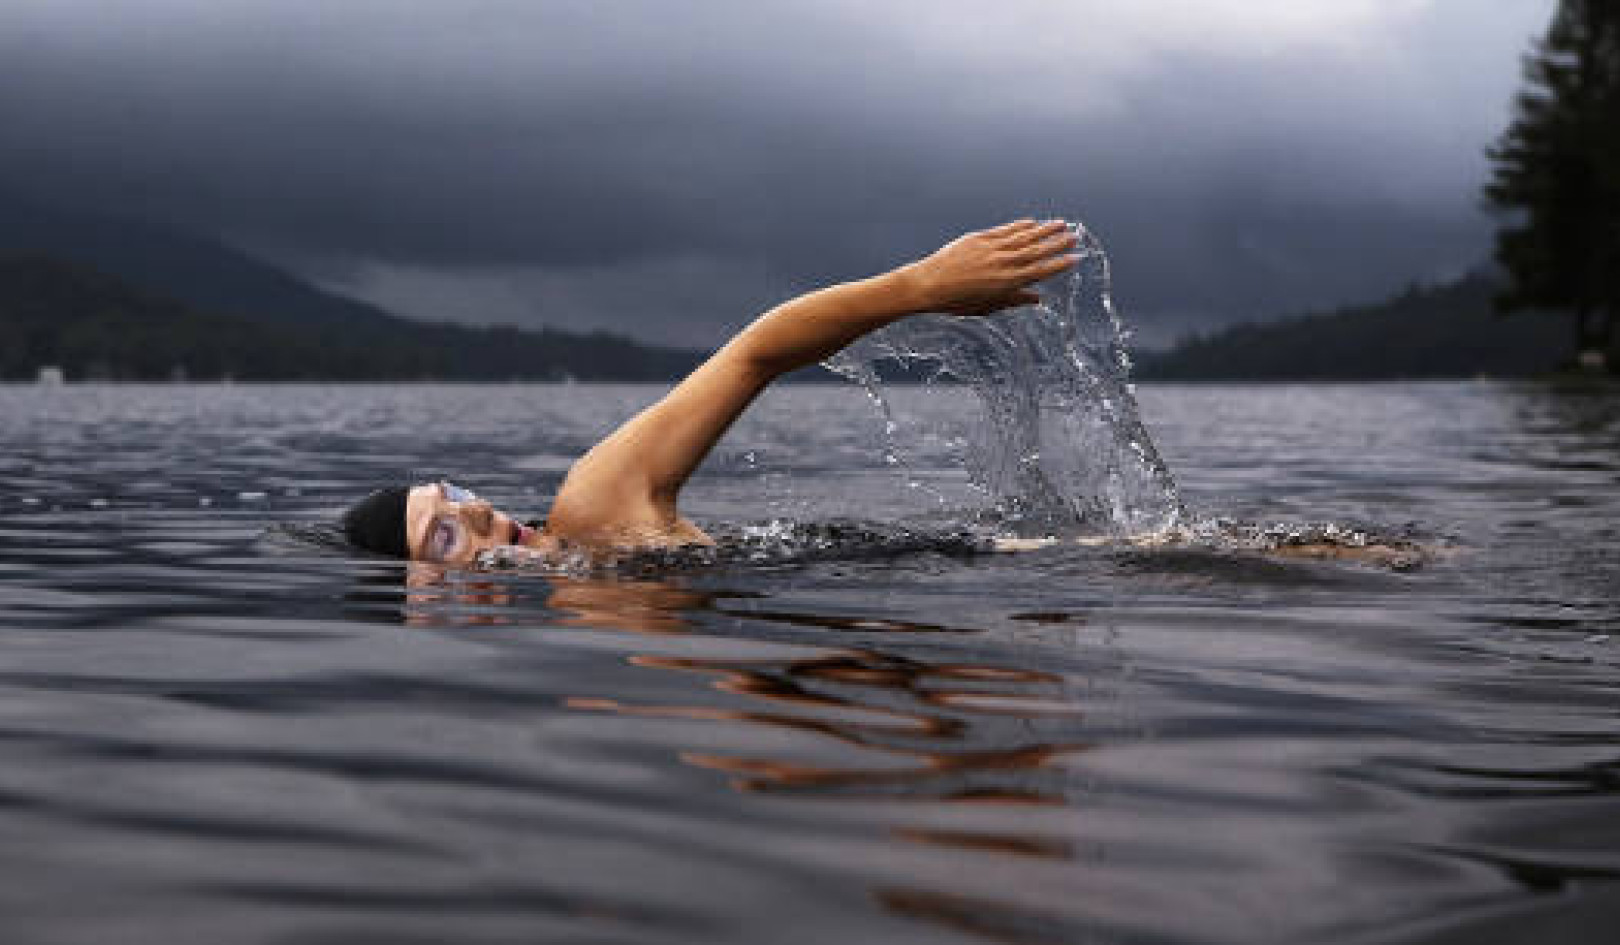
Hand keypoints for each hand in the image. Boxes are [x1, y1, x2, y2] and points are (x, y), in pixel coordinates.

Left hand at [904, 219, 1078, 315]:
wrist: (928, 285)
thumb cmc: (956, 301)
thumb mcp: (987, 306)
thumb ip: (1013, 300)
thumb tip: (1037, 299)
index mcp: (1006, 283)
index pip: (1040, 271)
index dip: (1059, 264)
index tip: (1075, 258)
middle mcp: (1002, 264)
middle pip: (1036, 251)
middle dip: (1057, 243)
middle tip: (1075, 236)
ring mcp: (991, 249)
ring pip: (1024, 237)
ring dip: (1044, 230)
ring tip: (1061, 223)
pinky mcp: (979, 239)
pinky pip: (1005, 230)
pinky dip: (1020, 226)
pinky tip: (1032, 222)